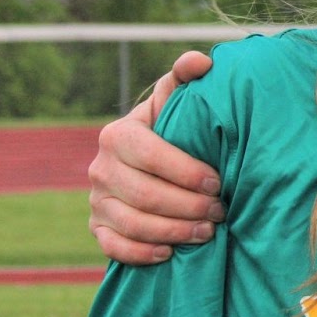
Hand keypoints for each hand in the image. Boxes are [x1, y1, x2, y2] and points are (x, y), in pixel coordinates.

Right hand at [87, 51, 221, 264]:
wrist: (147, 161)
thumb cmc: (171, 128)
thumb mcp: (174, 102)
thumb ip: (184, 80)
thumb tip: (201, 63)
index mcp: (118, 134)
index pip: (150, 156)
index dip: (186, 171)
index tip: (218, 182)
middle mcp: (100, 168)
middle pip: (144, 195)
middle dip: (187, 206)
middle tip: (220, 211)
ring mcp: (96, 201)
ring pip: (133, 224)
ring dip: (174, 232)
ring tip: (207, 232)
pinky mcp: (97, 228)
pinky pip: (114, 247)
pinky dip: (142, 253)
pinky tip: (170, 253)